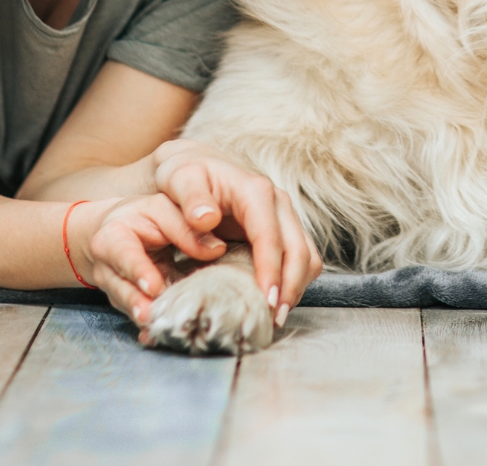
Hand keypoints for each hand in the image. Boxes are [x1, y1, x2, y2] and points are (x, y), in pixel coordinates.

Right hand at [71, 194, 216, 323]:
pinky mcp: (127, 302)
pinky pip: (137, 314)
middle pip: (121, 288)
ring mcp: (115, 288)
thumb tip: (216, 249)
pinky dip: (147, 326)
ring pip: (128, 306)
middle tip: (152, 316)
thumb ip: (186, 226)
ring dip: (143, 316)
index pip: (124, 254)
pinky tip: (154, 336)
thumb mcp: (163, 209)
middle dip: (136, 303)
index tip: (153, 287)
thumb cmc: (144, 216)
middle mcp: (108, 266)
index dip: (138, 271)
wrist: (118, 230)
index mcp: (113, 237)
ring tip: (156, 326)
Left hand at [150, 139, 322, 320]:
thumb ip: (191, 197)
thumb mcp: (179, 178)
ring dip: (295, 288)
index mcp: (255, 191)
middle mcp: (278, 203)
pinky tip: (273, 300)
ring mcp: (283, 217)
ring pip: (307, 257)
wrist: (195, 167)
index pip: (271, 236)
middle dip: (289, 287)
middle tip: (272, 320)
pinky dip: (293, 282)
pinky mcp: (282, 231)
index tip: (266, 301)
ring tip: (274, 317)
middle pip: (299, 250)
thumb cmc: (184, 174)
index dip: (271, 270)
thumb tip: (207, 218)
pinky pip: (301, 259)